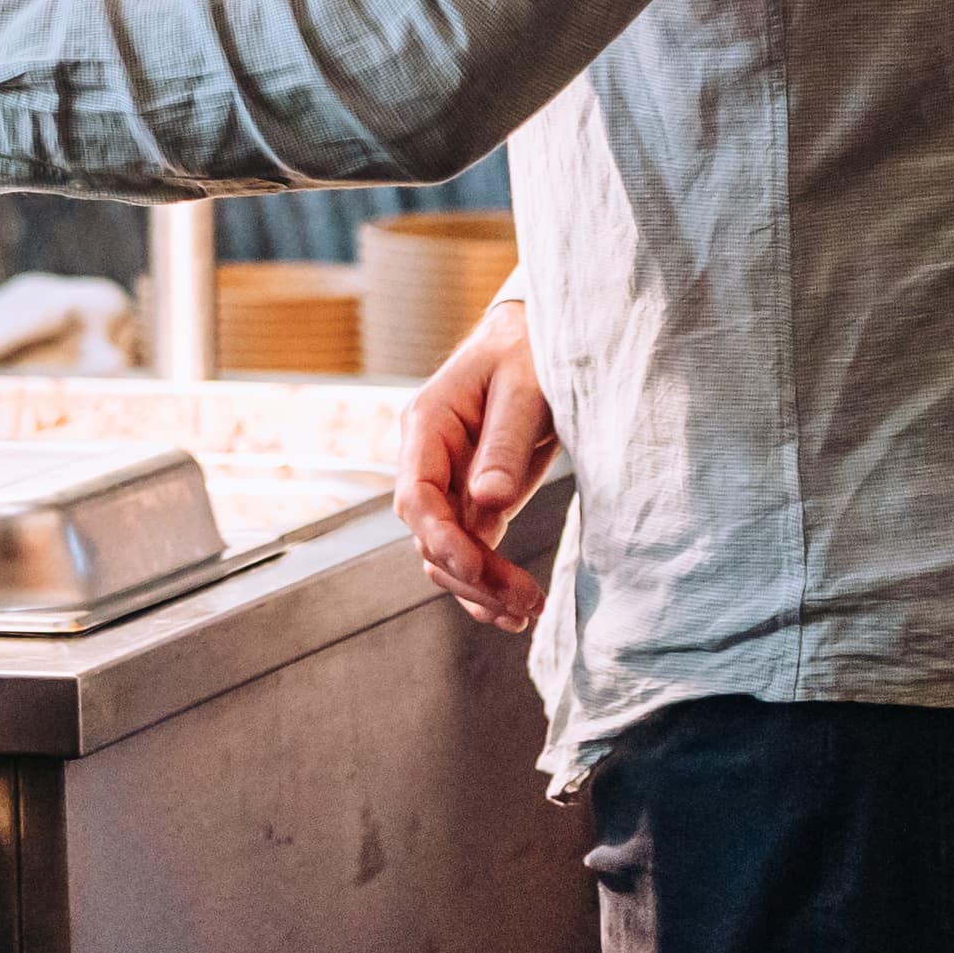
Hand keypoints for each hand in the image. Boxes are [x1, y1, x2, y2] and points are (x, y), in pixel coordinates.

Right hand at [394, 298, 557, 629]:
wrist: (536, 339)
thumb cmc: (530, 352)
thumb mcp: (525, 389)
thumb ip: (505, 444)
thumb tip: (489, 501)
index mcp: (427, 425)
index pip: (416, 496)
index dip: (443, 541)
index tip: (483, 571)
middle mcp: (427, 458)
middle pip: (427, 535)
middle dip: (470, 575)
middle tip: (525, 603)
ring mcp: (448, 481)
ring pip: (442, 551)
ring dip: (477, 588)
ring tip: (526, 613)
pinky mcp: (472, 496)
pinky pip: (466, 548)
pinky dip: (483, 581)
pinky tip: (510, 608)